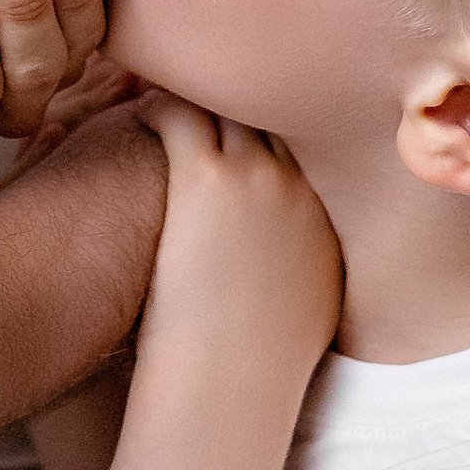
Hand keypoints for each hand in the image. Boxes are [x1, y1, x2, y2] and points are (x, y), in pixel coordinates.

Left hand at [134, 97, 343, 372]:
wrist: (230, 382)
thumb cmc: (258, 363)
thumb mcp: (312, 309)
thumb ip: (314, 269)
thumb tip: (303, 265)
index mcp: (330, 216)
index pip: (308, 142)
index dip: (276, 122)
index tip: (249, 115)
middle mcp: (301, 186)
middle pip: (274, 111)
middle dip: (242, 98)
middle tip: (208, 87)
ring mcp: (257, 177)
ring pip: (225, 104)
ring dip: (198, 97)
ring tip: (169, 92)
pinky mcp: (206, 179)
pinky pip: (180, 115)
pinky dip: (159, 107)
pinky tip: (140, 112)